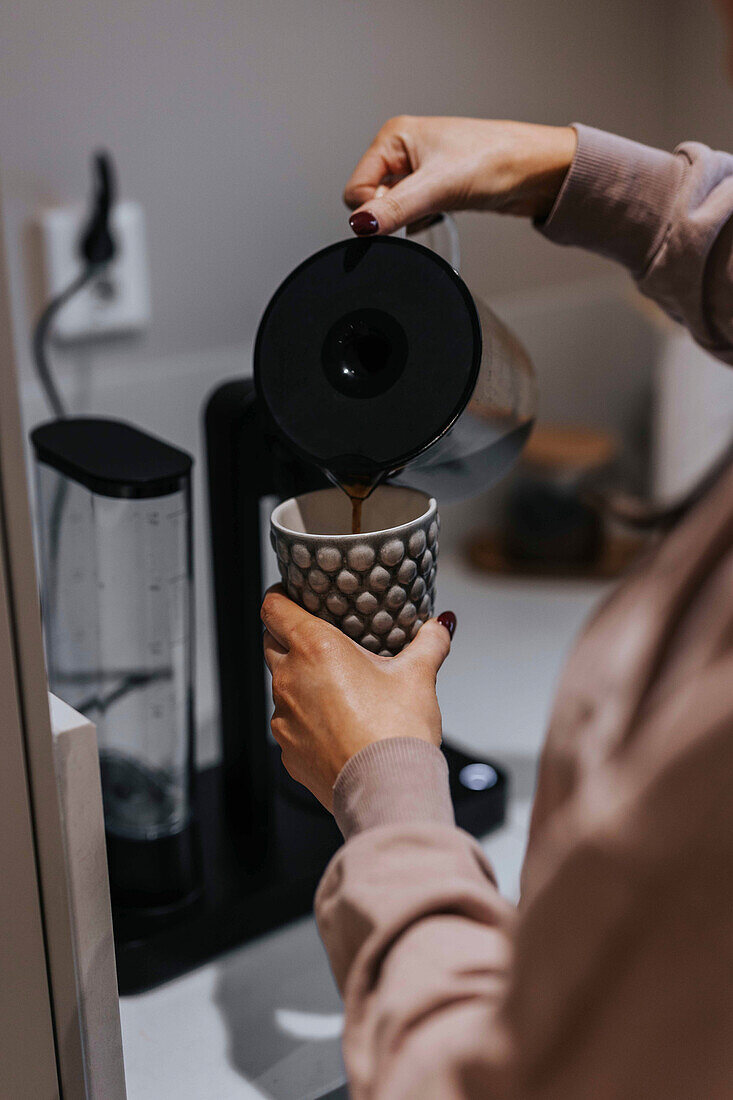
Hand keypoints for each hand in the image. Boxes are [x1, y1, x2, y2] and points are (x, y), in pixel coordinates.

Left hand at [261, 585, 454, 810]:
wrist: (386, 790)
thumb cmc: (396, 730)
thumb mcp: (418, 676)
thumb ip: (429, 642)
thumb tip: (441, 625)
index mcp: (314, 648)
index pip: (273, 608)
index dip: (279, 597)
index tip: (290, 594)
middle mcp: (289, 679)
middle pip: (271, 643)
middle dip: (288, 636)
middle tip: (319, 636)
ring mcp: (283, 718)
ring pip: (282, 686)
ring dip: (300, 680)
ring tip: (335, 686)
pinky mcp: (287, 750)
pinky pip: (290, 723)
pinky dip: (306, 718)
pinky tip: (336, 724)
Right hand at [344, 116, 576, 235]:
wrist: (539, 170)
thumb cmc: (498, 159)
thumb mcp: (438, 187)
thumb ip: (394, 209)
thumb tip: (359, 227)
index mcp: (394, 136)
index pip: (356, 188)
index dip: (375, 209)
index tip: (404, 209)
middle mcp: (402, 151)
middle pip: (371, 200)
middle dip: (392, 214)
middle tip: (424, 206)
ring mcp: (418, 171)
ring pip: (391, 209)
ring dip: (410, 218)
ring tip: (440, 205)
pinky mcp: (434, 189)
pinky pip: (410, 214)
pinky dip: (422, 221)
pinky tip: (444, 213)